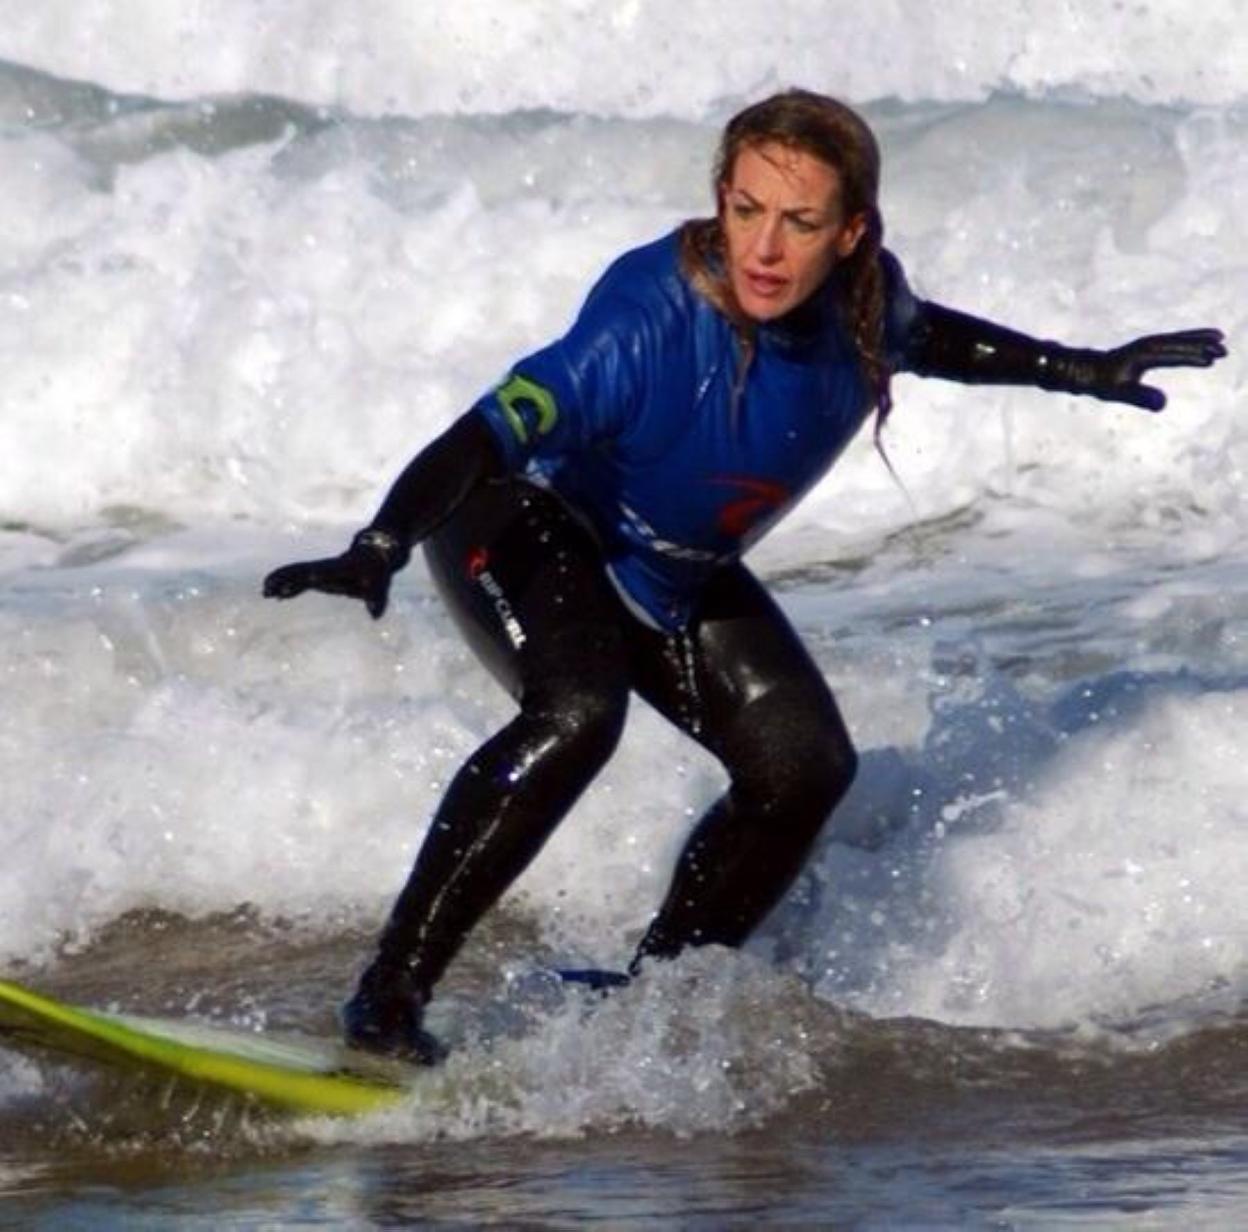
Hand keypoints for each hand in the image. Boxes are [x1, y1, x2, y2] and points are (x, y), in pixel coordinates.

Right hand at [263, 538, 393, 618]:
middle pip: (298, 571)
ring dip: (280, 582)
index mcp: (335, 569)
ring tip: (265, 593)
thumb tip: (375, 615)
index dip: (301, 577)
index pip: (315, 572)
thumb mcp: (380, 585)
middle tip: (266, 589)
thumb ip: (376, 599)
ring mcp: (320, 571)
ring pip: (296, 575)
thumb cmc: (376, 571)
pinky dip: (289, 587)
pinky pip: (300, 581)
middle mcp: (324, 568)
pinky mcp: (320, 576)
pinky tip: (278, 596)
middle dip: (282, 578)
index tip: (287, 583)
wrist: (374, 556)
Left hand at [1082, 328, 1226, 410]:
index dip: (1192, 357)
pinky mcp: (1148, 346)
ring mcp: (1148, 343)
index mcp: (1143, 354)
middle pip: (1180, 342)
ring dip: (1198, 338)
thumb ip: (1141, 397)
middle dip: (1201, 345)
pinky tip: (1198, 345)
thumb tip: (1163, 405)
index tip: (1210, 361)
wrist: (1087, 370)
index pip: (1173, 355)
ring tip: (1220, 338)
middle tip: (1223, 349)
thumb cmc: (1102, 383)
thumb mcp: (1120, 393)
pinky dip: (1187, 341)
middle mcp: (1148, 345)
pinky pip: (1172, 342)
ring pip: (1178, 339)